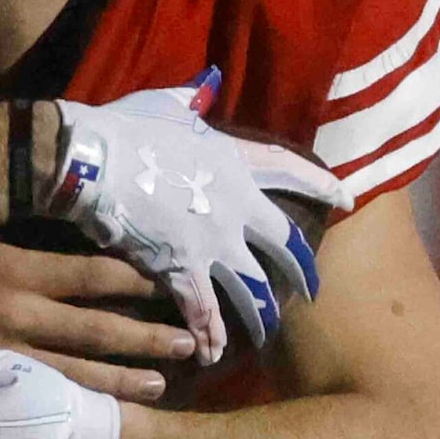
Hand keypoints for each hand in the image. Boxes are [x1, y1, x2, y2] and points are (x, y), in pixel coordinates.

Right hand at [0, 243, 192, 400]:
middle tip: (195, 342)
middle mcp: (16, 311)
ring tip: (164, 385)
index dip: (142, 277)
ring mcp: (3, 357)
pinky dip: (78, 407)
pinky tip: (102, 415)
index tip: (176, 280)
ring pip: (82, 372)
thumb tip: (59, 249)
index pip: (95, 271)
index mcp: (9, 265)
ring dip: (127, 379)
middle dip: (151, 336)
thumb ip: (11, 251)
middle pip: (102, 328)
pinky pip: (44, 399)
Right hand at [47, 70, 350, 364]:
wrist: (92, 162)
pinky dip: (207, 335)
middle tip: (313, 289)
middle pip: (283, 243)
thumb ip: (193, 99)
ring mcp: (212, 242)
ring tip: (268, 333)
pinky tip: (210, 355)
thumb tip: (208, 83)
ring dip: (261, 313)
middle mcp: (235, 206)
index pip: (292, 172)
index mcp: (234, 162)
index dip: (322, 185)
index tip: (347, 198)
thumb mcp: (167, 105)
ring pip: (252, 287)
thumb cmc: (126, 128)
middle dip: (302, 268)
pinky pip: (202, 311)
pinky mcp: (181, 269)